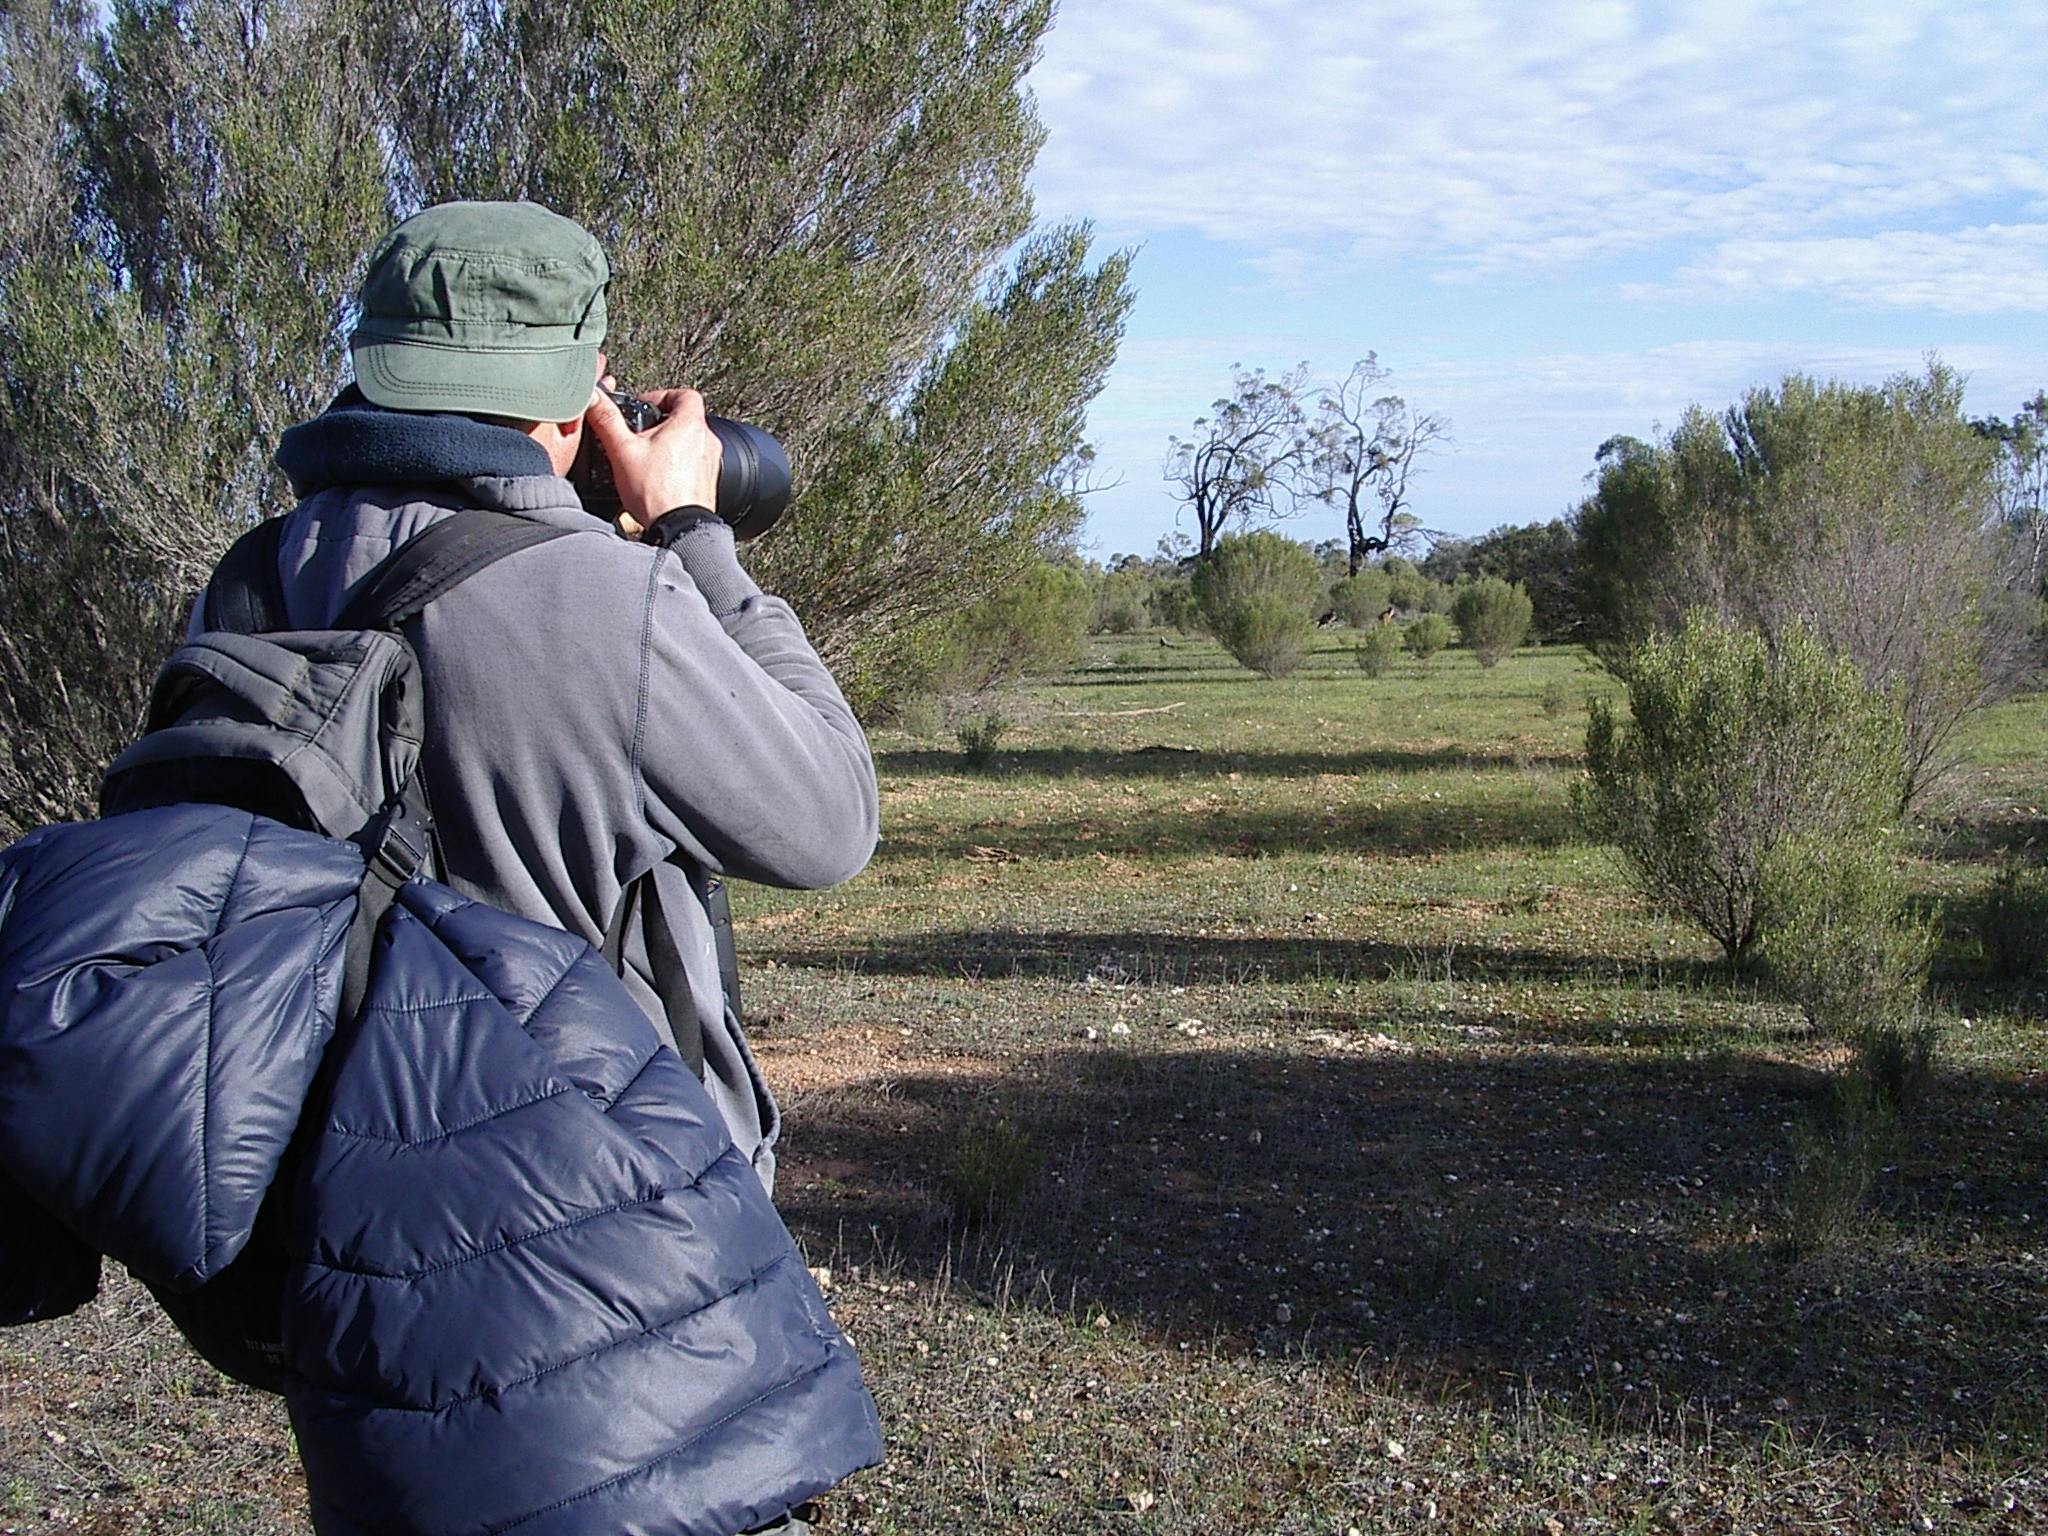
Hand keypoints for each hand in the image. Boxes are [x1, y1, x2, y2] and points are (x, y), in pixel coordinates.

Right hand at [584, 384, 723, 537]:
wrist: (679, 529)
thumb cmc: (656, 493)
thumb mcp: (622, 451)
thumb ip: (607, 420)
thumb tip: (594, 399)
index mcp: (690, 424)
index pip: (684, 394)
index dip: (662, 395)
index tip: (644, 406)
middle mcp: (706, 441)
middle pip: (685, 418)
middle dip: (661, 423)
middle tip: (640, 434)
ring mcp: (709, 463)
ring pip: (688, 442)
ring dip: (668, 445)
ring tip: (645, 458)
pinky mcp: (707, 483)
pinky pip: (692, 464)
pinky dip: (675, 465)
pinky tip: (656, 478)